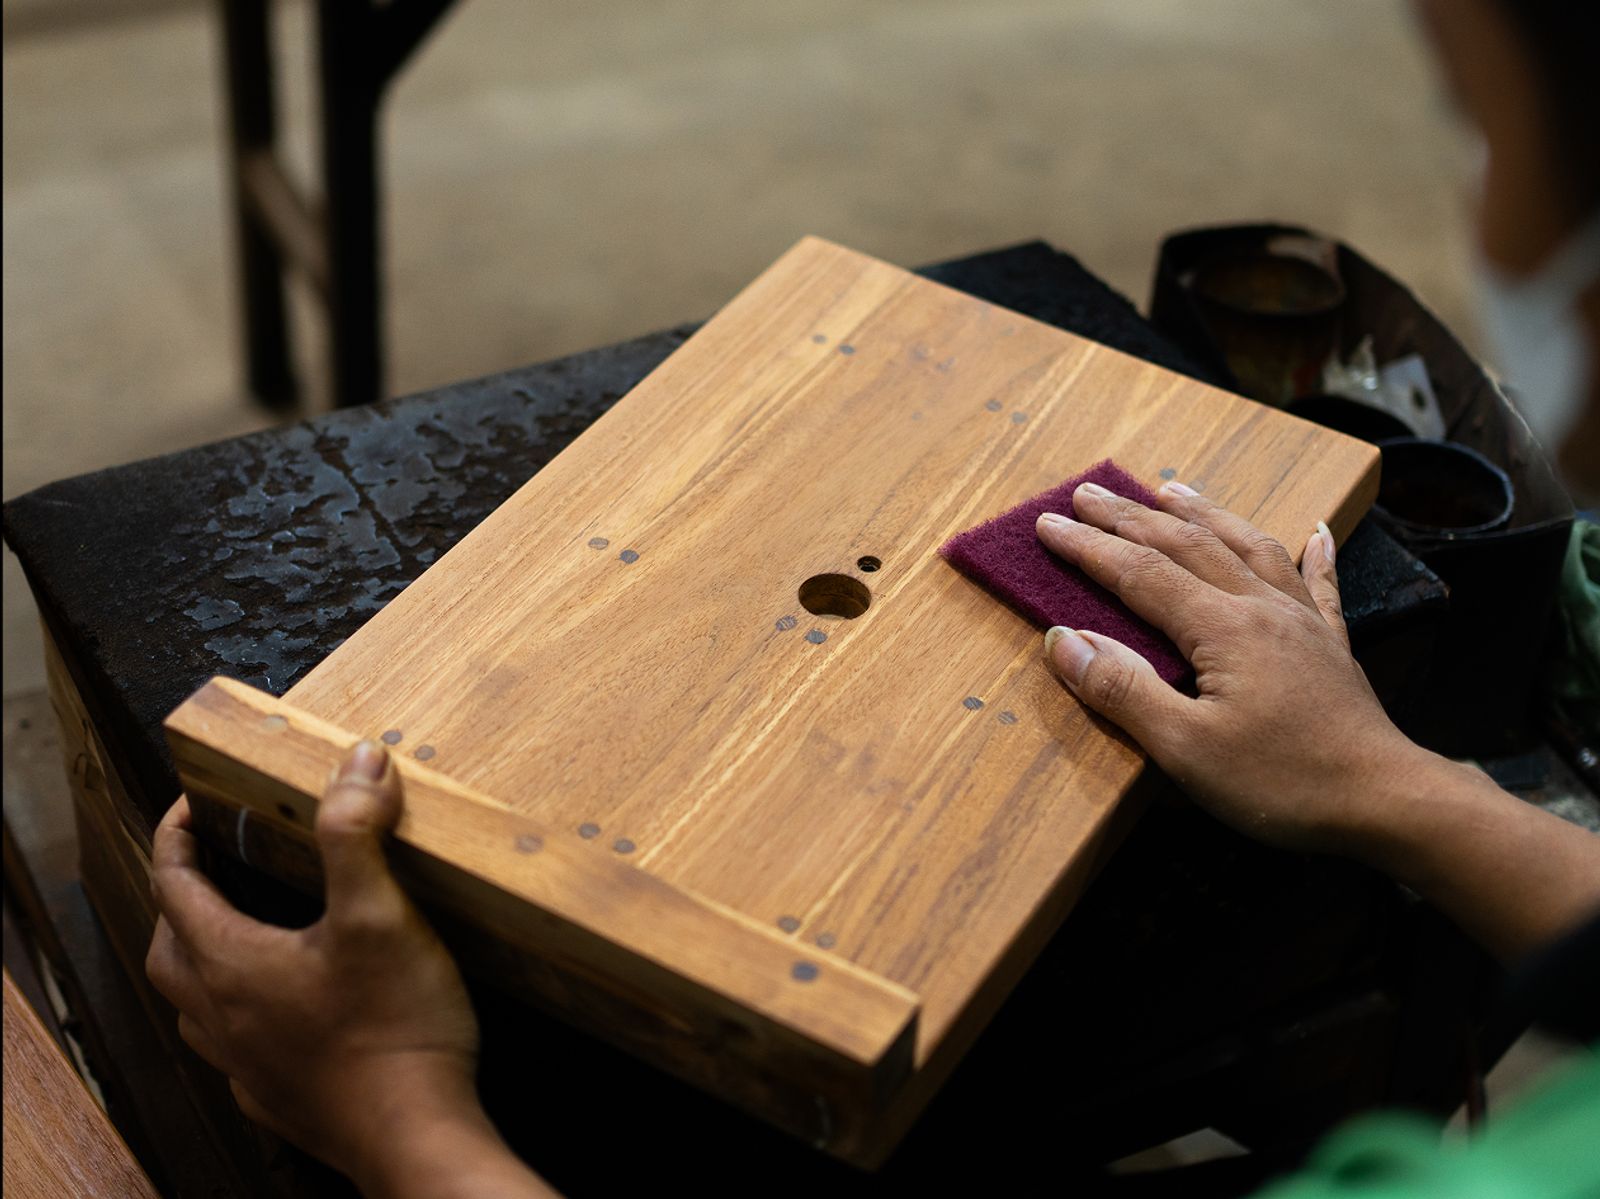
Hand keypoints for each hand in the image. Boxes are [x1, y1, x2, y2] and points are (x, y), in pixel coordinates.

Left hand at [146, 743, 499, 1192]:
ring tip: (234, 932)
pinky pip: (230, 1049)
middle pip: (169, 945)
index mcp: (231, 962)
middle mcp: (222, 1014)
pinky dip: (235, 1016)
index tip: (190, 804)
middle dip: (179, 896)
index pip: (175, 884)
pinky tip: (275, 1012)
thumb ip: (357, 834)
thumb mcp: (378, 913)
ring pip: (191, 1003)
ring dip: (198, 958)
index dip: (177, 836)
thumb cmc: (393, 1027)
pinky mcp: (275, 1096)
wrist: (413, 1133)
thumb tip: (356, 764)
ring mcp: (244, 1062)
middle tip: (208, 863)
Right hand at [1033, 480, 1599, 960]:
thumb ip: (1123, 690)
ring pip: (1246, 546)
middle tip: (1087, 492)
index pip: (1139, 574)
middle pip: (1186, 545)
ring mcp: (1302, 622)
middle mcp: (1261, 608)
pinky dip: (1312, 553)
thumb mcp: (1185, 750)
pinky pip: (1319, 583)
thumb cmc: (1283, 783)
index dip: (1089, 547)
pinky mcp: (1332, 647)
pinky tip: (1316, 532)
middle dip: (1130, 516)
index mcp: (1221, 628)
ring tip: (1171, 488)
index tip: (1047, 524)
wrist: (1387, 802)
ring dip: (1203, 514)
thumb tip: (1062, 640)